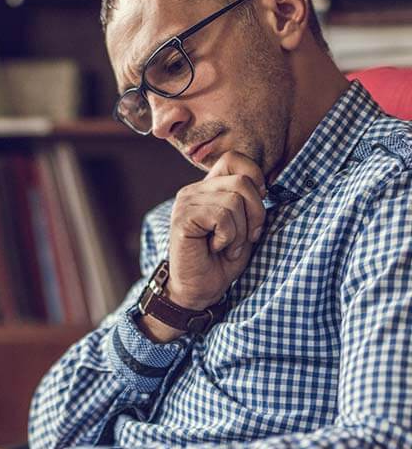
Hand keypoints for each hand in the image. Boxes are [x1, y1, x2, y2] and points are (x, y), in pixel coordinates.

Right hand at [165, 151, 266, 309]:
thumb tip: (265, 186)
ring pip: (235, 200)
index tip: (254, 211)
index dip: (254, 179)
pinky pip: (222, 216)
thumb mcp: (244, 225)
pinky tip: (216, 248)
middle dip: (256, 214)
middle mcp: (192, 190)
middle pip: (242, 181)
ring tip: (228, 246)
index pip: (234, 159)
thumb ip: (248, 200)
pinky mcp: (182, 218)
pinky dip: (228, 238)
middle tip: (246, 238)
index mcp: (206, 188)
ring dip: (240, 231)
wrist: (200, 289)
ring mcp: (185, 203)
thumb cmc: (222, 260)